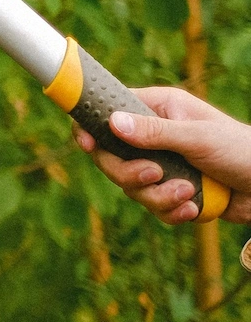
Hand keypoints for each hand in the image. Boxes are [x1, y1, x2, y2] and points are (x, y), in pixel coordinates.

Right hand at [74, 86, 250, 224]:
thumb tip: (112, 122)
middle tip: (155, 175)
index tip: (87, 145)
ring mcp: (163, 165)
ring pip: (132, 187)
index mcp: (158, 110)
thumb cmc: (242, 150)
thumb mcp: (198, 138)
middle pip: (112, 157)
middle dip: (130, 173)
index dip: (92, 128)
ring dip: (159, 196)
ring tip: (188, 193)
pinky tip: (194, 208)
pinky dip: (172, 211)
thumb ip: (154, 133)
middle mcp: (155, 136)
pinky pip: (153, 206)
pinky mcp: (172, 192)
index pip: (110, 112)